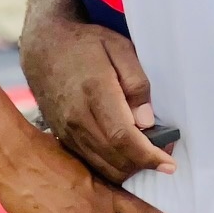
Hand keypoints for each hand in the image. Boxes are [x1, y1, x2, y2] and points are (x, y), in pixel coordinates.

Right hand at [22, 14, 174, 185]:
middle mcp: (77, 118)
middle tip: (165, 154)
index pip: (123, 137)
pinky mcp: (62, 136)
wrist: (44, 48)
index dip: (147, 155)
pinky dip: (110, 165)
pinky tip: (126, 155)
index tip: (169, 164)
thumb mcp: (120, 48)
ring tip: (148, 155)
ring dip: (128, 168)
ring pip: (101, 165)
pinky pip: (88, 161)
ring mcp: (67, 130)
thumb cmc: (86, 44)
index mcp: (95, 92)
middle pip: (113, 157)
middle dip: (143, 164)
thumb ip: (136, 83)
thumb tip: (146, 121)